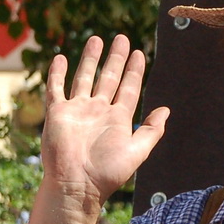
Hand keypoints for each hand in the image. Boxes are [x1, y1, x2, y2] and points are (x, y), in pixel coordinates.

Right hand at [41, 35, 169, 208]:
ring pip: (84, 78)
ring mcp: (77, 110)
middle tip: (122, 38)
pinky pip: (56, 89)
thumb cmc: (107, 173)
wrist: (76, 185)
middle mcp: (98, 111)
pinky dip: (57, 74)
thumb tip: (166, 110)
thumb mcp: (137, 151)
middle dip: (116, 58)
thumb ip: (151, 130)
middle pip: (109, 78)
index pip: (129, 88)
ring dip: (90, 59)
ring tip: (96, 39)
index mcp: (117, 119)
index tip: (139, 53)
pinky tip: (60, 58)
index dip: (135, 71)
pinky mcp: (57, 113)